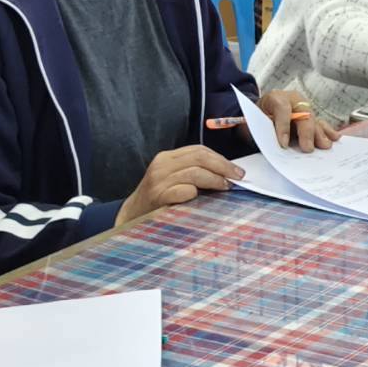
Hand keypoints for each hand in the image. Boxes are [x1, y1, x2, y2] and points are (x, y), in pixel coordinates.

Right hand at [116, 145, 244, 225]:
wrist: (130, 216)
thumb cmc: (157, 198)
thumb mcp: (172, 178)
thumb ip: (194, 171)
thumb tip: (227, 173)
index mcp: (167, 158)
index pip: (199, 151)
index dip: (221, 159)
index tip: (236, 170)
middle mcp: (162, 165)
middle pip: (200, 158)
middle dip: (223, 167)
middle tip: (237, 178)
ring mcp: (158, 181)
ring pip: (195, 173)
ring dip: (214, 180)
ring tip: (225, 187)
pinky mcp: (157, 197)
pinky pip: (183, 191)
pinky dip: (195, 193)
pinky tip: (200, 197)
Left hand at [259, 89, 340, 152]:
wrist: (257, 114)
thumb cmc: (255, 119)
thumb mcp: (252, 123)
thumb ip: (262, 130)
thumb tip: (274, 144)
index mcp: (276, 97)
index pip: (282, 109)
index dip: (283, 127)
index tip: (283, 145)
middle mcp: (293, 100)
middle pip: (303, 114)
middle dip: (306, 132)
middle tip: (307, 149)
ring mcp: (303, 108)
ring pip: (314, 119)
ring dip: (319, 134)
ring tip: (324, 146)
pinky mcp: (310, 117)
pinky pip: (320, 123)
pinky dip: (327, 131)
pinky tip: (334, 138)